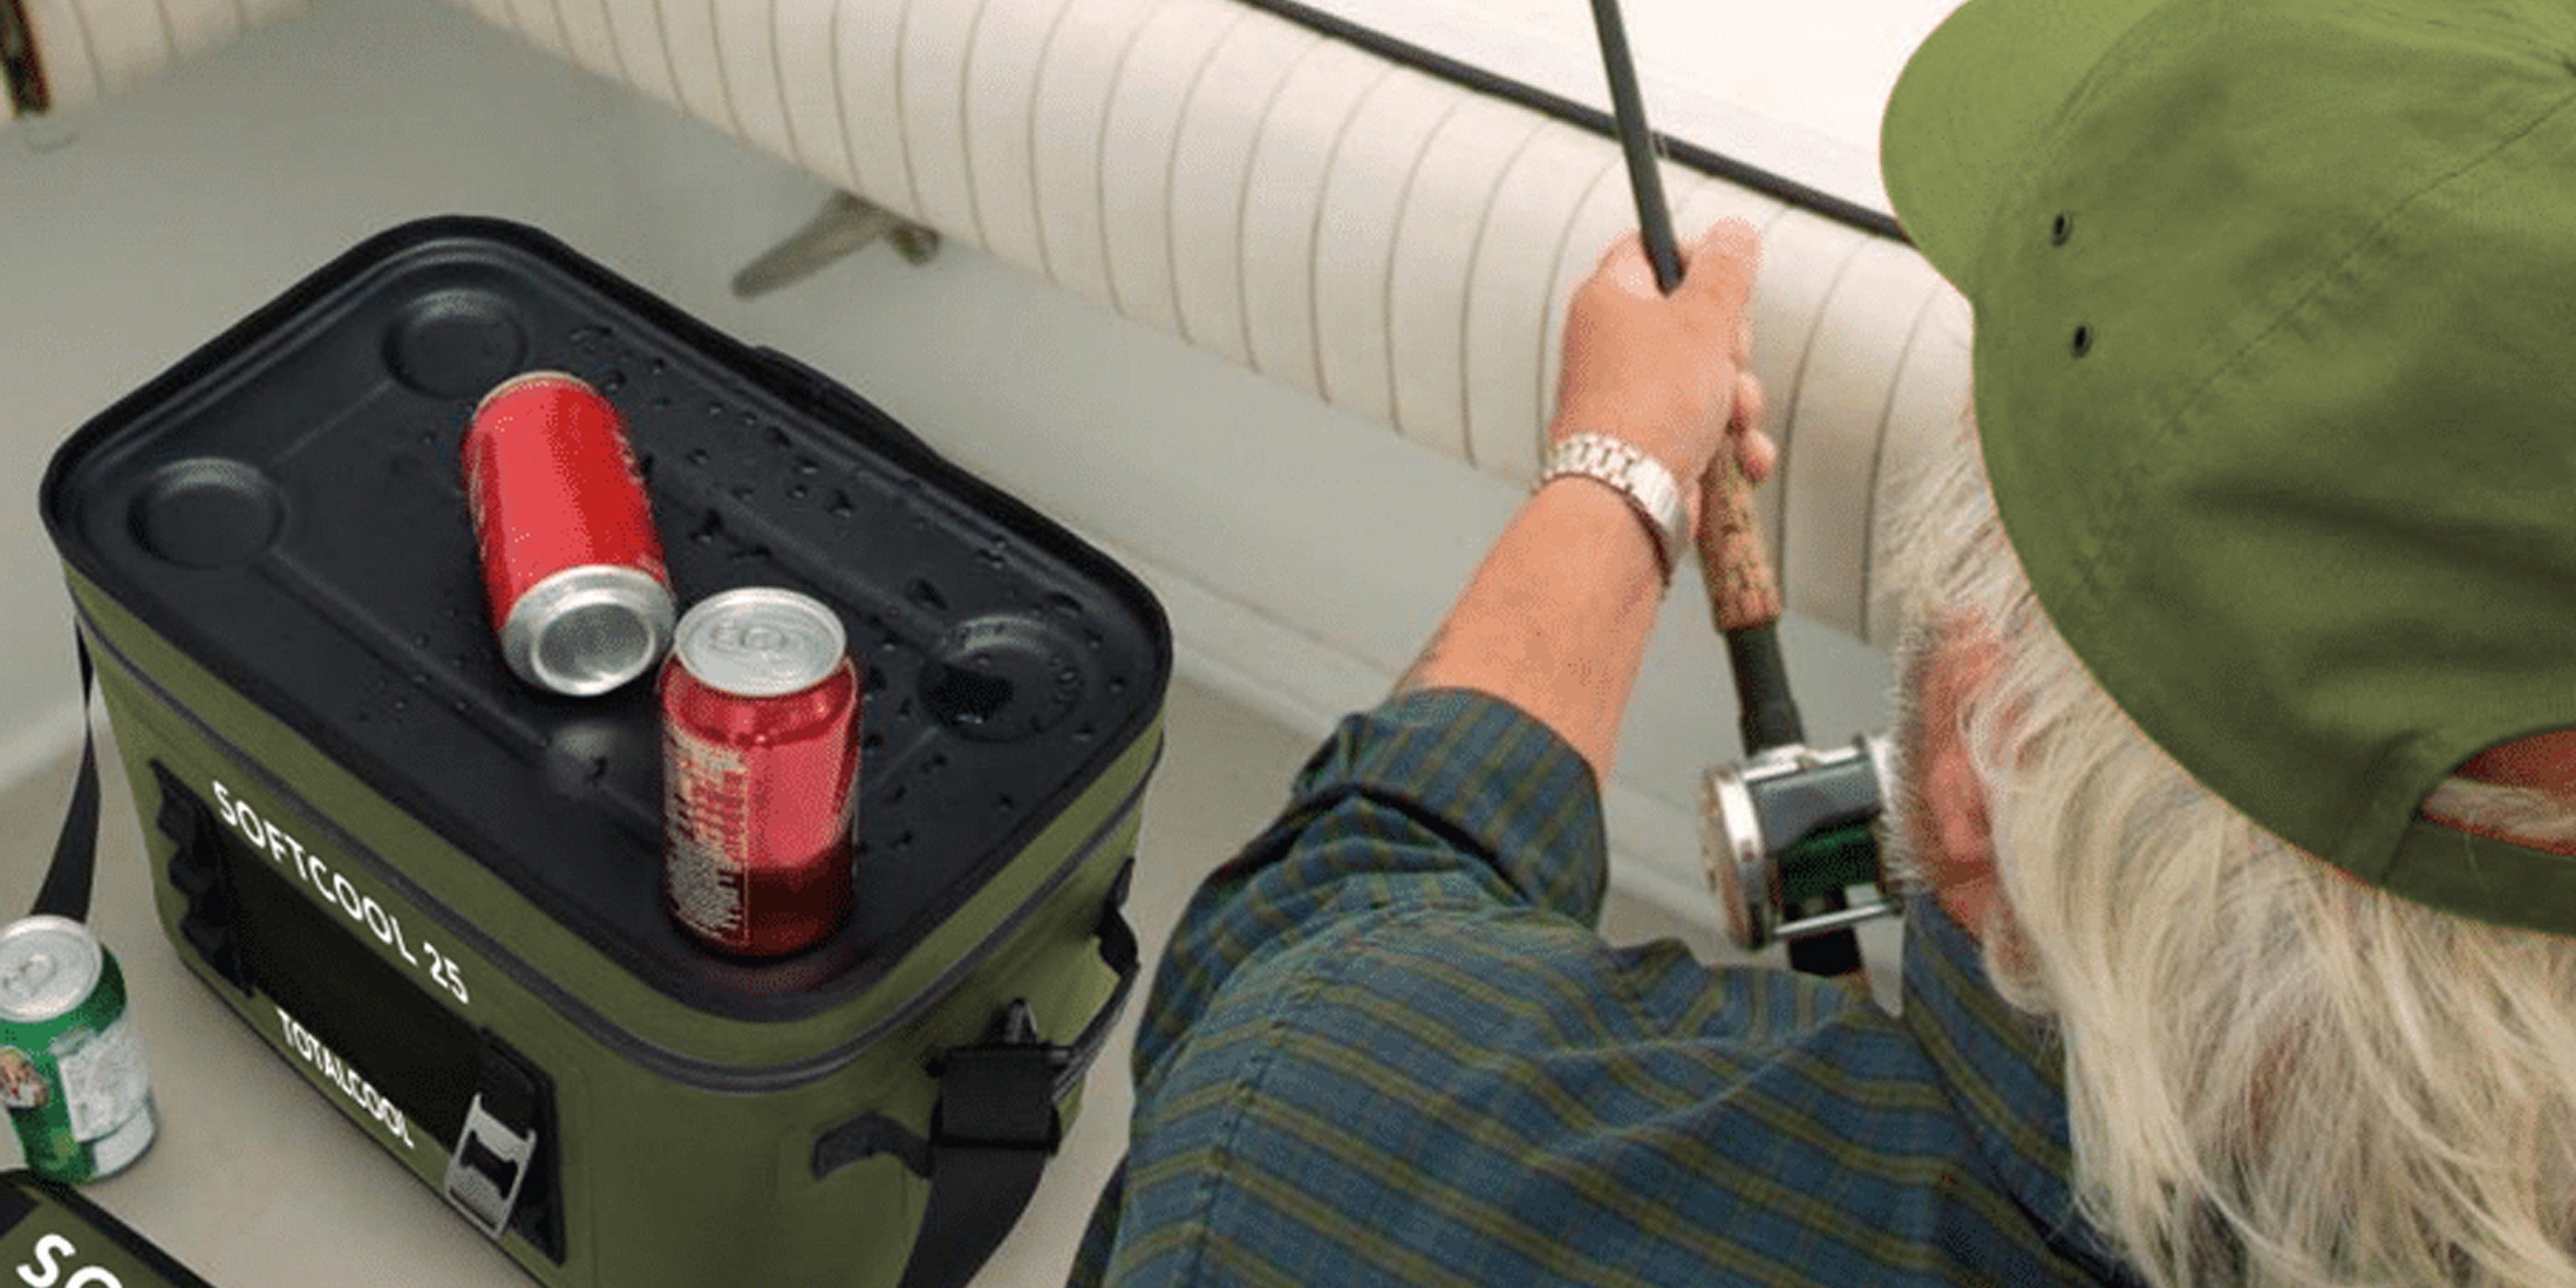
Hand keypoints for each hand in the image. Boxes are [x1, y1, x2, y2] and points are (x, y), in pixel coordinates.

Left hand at [1550, 219, 1763, 531]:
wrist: (1624, 502)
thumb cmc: (1653, 404)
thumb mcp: (1703, 319)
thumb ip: (1725, 272)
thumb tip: (1735, 230)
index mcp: (1609, 299)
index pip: (1651, 248)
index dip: (1697, 256)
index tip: (1728, 278)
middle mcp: (1612, 346)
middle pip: (1692, 318)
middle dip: (1732, 345)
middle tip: (1728, 359)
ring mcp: (1631, 399)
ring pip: (1708, 379)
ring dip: (1738, 401)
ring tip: (1731, 420)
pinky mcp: (1651, 445)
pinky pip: (1706, 430)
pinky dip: (1730, 445)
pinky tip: (1742, 460)